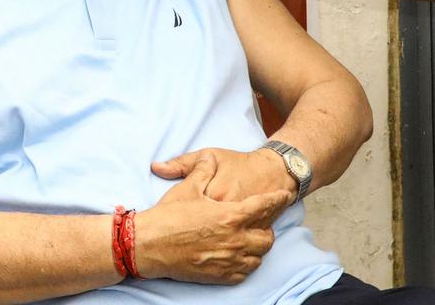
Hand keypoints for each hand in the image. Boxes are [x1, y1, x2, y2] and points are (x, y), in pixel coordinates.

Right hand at [135, 152, 291, 283]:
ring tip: (249, 238)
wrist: (149, 245)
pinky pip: (243, 273)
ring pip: (257, 258)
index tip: (285, 195)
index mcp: (230, 215)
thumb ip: (203, 169)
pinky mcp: (218, 276)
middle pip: (267, 237)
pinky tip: (239, 256)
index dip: (277, 199)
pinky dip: (245, 264)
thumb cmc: (169, 216)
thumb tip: (209, 159)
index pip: (264, 206)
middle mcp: (234, 240)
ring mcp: (227, 261)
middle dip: (267, 228)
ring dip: (257, 247)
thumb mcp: (188, 187)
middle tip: (260, 221)